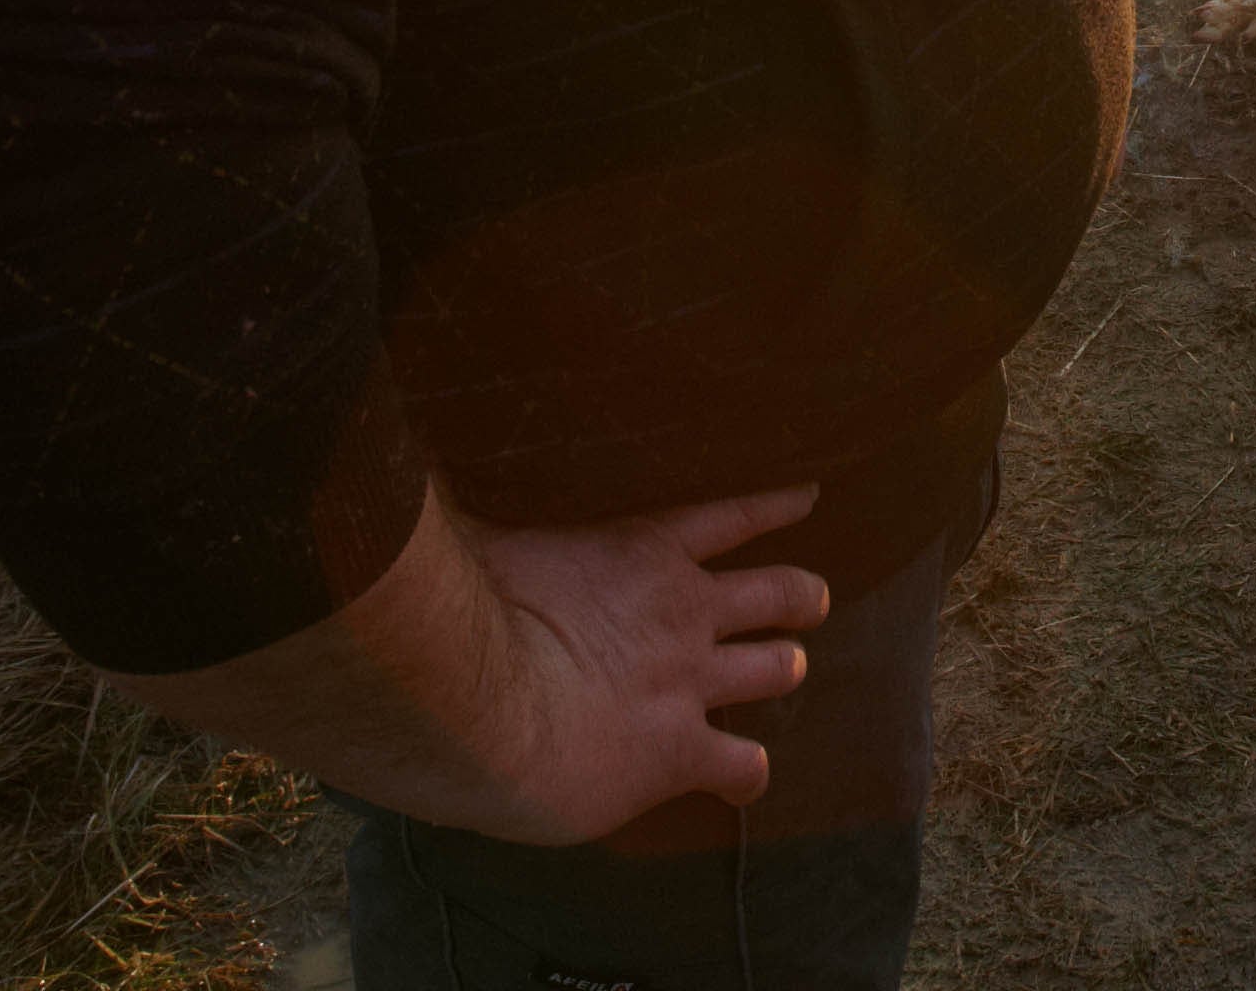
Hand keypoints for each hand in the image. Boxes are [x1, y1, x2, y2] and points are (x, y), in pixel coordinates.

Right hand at [452, 487, 827, 840]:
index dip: (778, 504)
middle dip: (801, 598)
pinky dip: (749, 776)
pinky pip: (744, 766)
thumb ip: (485, 502)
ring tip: (785, 670)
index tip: (809, 497)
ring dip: (783, 668)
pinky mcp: (679, 753)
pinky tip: (744, 784)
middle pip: (780, 593)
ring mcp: (690, 681)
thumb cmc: (466, 605)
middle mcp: (685, 610)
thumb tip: (446, 472)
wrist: (479, 699)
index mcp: (644, 548)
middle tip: (809, 603)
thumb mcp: (484, 528)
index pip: (734, 512)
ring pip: (778, 668)